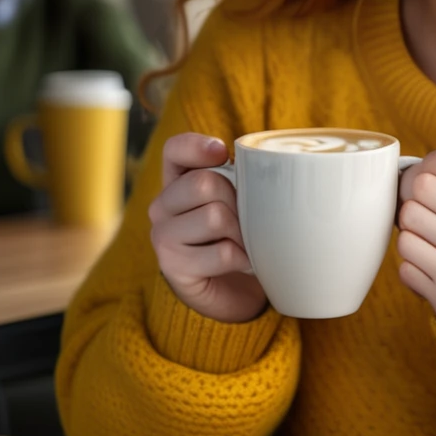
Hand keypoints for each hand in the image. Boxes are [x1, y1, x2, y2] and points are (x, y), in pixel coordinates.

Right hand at [148, 133, 267, 323]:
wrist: (232, 290)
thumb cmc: (240, 233)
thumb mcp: (241, 199)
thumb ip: (244, 177)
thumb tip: (272, 165)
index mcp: (178, 181)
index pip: (175, 149)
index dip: (198, 146)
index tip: (223, 153)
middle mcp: (163, 205)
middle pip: (204, 183)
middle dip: (237, 200)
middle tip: (246, 219)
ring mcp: (163, 237)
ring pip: (215, 216)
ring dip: (243, 233)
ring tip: (245, 242)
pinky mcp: (173, 267)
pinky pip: (223, 253)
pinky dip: (243, 259)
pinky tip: (242, 262)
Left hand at [396, 150, 435, 327]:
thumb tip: (415, 173)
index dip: (426, 168)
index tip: (427, 181)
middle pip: (418, 189)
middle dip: (414, 197)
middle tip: (424, 209)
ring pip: (406, 225)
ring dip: (413, 231)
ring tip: (432, 240)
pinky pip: (405, 264)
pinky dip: (414, 264)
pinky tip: (435, 267)